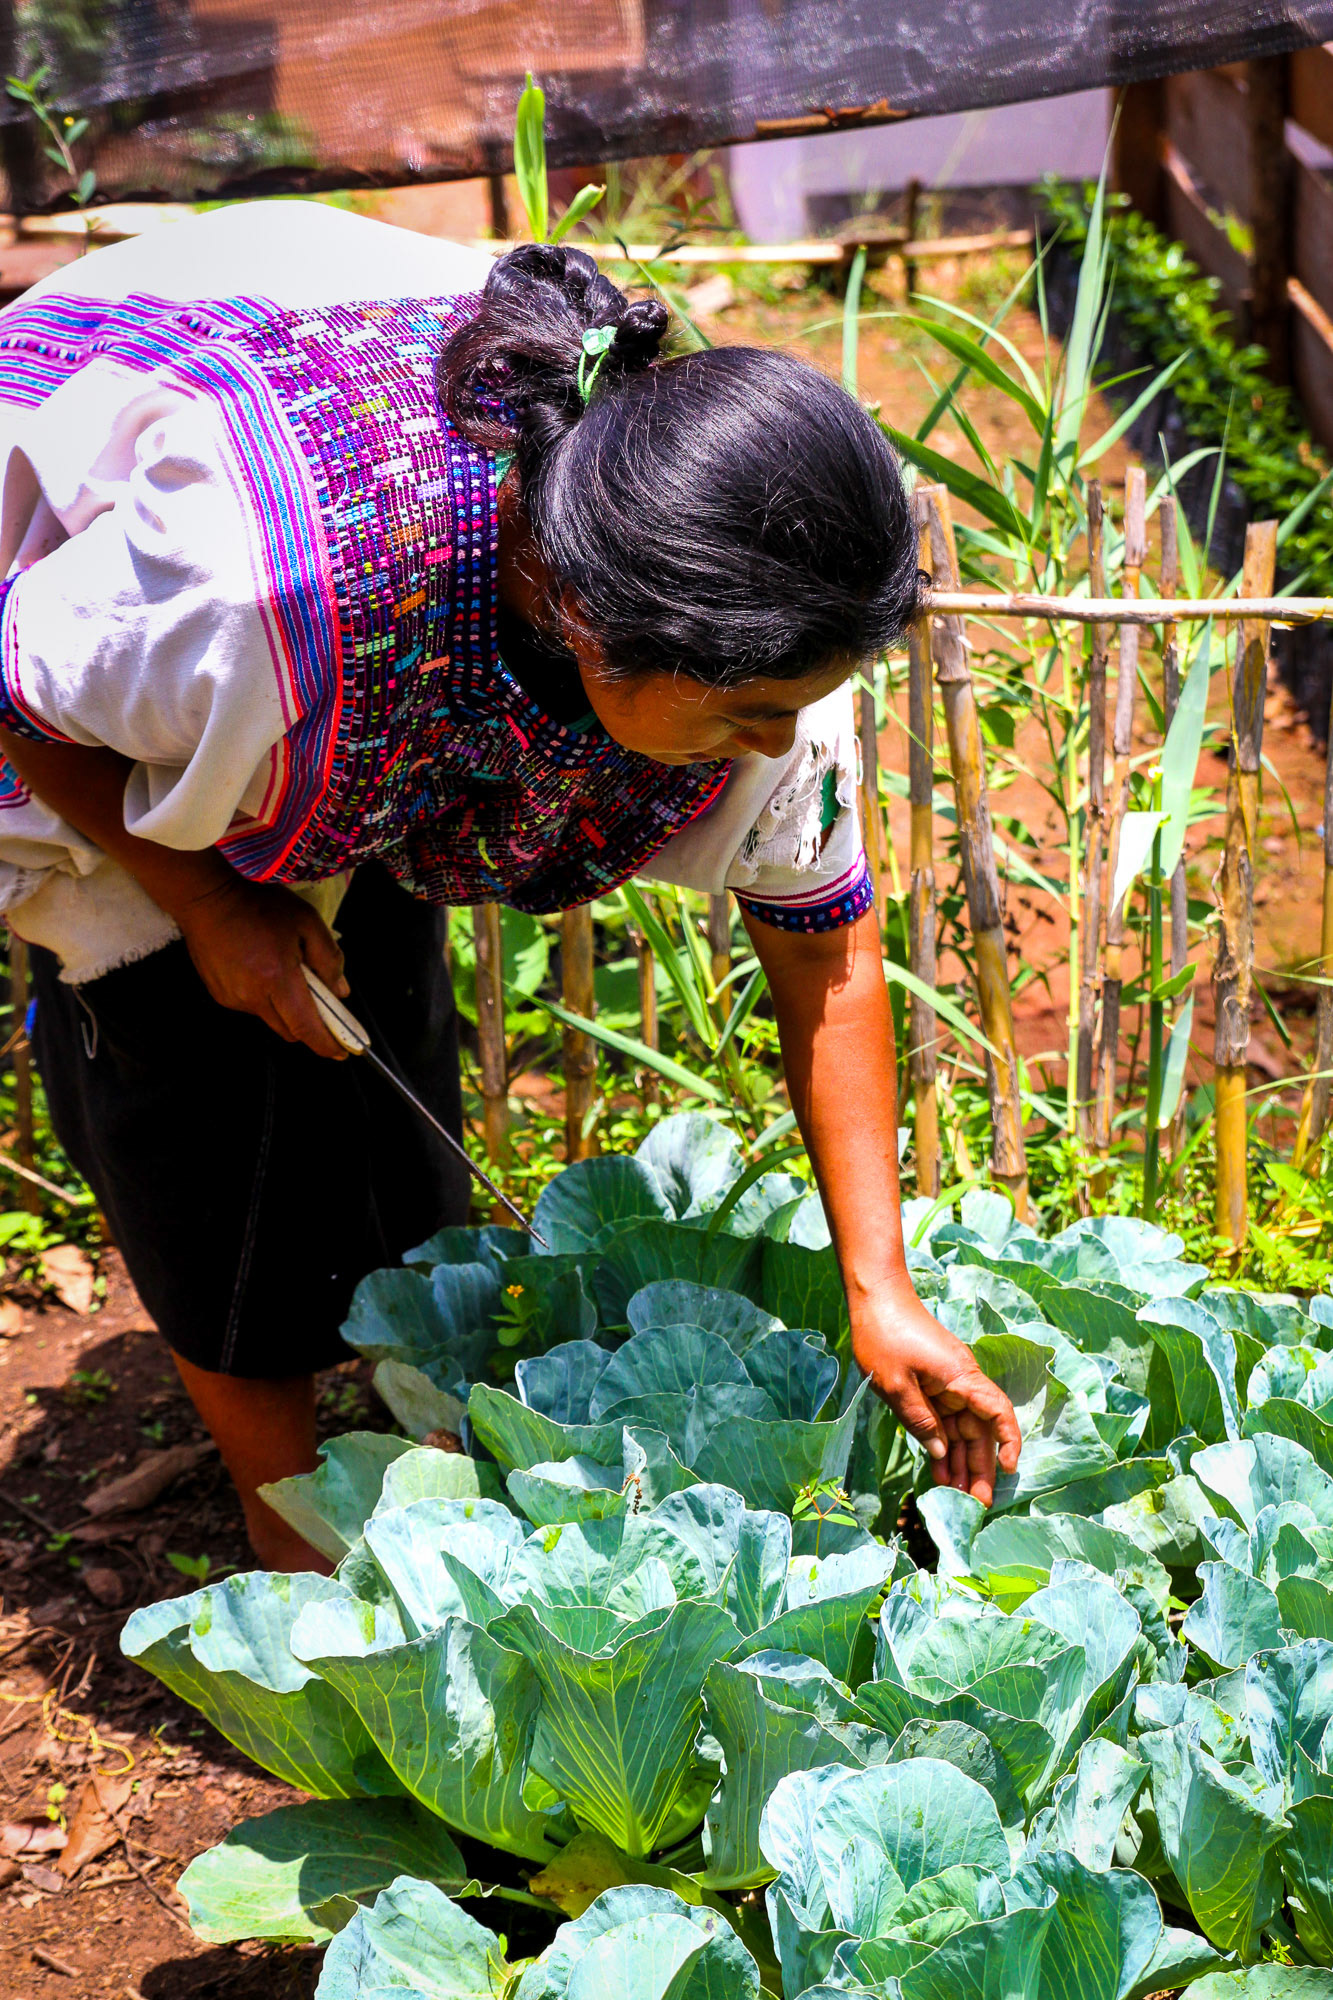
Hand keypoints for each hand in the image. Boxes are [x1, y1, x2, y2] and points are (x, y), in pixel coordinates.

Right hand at [176, 874, 350, 1060]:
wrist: (206, 897)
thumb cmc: (260, 904)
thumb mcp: (306, 922)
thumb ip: (329, 959)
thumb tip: (340, 993)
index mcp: (276, 978)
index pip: (305, 1027)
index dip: (326, 1044)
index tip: (343, 1053)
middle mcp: (252, 996)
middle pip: (289, 1030)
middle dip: (309, 1025)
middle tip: (323, 1005)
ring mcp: (232, 998)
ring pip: (271, 1019)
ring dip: (285, 1008)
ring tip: (286, 974)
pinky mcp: (219, 995)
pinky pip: (252, 1007)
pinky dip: (265, 998)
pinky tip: (262, 969)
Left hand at [850, 1281, 1020, 1507]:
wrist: (874, 1297)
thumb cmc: (884, 1334)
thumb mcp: (895, 1385)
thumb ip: (920, 1421)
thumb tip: (942, 1453)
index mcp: (962, 1378)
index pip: (999, 1413)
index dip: (1008, 1443)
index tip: (1007, 1470)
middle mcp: (962, 1382)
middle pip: (980, 1430)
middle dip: (979, 1467)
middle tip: (975, 1505)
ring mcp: (948, 1383)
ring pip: (962, 1429)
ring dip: (960, 1461)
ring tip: (956, 1497)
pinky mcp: (933, 1384)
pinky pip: (944, 1420)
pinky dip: (942, 1444)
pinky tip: (939, 1471)